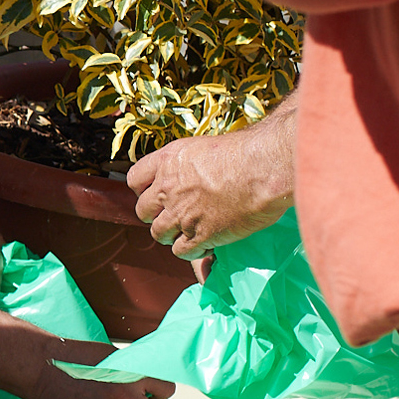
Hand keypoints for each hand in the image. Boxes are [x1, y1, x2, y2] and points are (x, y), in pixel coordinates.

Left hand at [128, 118, 294, 261]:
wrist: (264, 168)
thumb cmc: (247, 152)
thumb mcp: (206, 147)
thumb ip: (190, 163)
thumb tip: (194, 171)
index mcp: (167, 161)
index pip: (135, 179)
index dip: (144, 190)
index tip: (156, 193)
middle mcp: (167, 188)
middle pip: (143, 211)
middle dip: (156, 215)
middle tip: (174, 215)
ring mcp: (180, 214)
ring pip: (159, 234)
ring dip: (171, 234)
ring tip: (188, 231)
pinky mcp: (199, 235)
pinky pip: (181, 251)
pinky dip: (190, 250)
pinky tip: (204, 244)